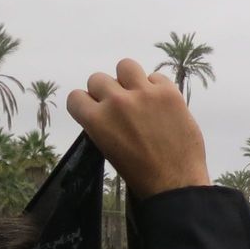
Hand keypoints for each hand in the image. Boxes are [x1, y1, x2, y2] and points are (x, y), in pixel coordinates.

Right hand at [66, 59, 209, 198]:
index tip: (96, 110)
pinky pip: (155, 76)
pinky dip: (156, 87)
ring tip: (139, 96)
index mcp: (96, 121)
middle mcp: (116, 101)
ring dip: (129, 79)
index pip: (75, 96)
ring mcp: (143, 93)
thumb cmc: (140, 174)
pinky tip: (161, 104)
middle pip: (98, 78)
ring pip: (125, 65)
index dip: (86, 103)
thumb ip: (103, 124)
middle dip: (107, 92)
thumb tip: (106, 108)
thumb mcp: (108, 149)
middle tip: (121, 107)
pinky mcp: (168, 92)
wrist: (174, 183)